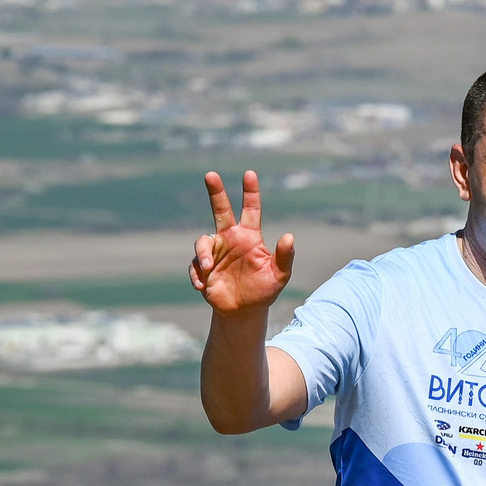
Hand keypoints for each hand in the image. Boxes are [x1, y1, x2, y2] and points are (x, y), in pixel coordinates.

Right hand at [191, 171, 293, 315]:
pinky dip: (197, 274)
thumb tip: (289, 236)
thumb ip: (285, 257)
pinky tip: (203, 286)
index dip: (250, 192)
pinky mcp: (202, 269)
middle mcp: (230, 239)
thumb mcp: (279, 275)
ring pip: (202, 242)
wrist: (244, 312)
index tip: (250, 174)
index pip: (251, 210)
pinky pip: (195, 266)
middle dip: (216, 192)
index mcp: (249, 237)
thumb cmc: (264, 290)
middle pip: (221, 210)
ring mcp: (215, 252)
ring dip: (203, 253)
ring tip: (209, 267)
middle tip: (211, 174)